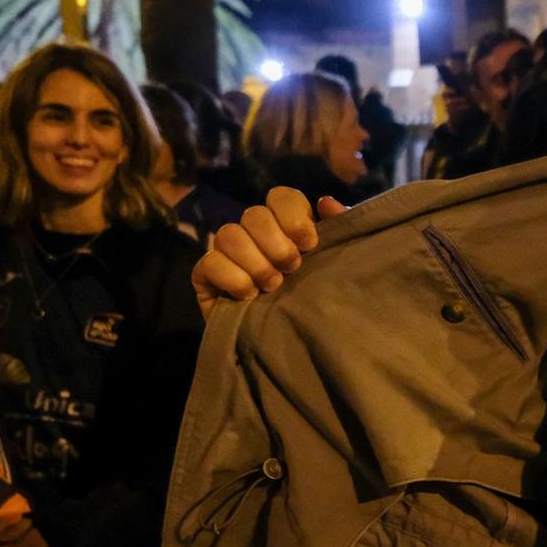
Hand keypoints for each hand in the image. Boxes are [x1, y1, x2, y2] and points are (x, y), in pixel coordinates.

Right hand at [191, 186, 348, 319]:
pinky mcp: (206, 276)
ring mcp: (227, 253)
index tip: (310, 244)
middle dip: (276, 243)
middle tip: (292, 269)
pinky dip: (232, 277)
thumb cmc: (316, 304)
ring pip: (228, 233)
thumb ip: (340, 231)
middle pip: (254, 214)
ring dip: (256, 262)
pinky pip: (209, 261)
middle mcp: (254, 235)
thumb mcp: (336, 267)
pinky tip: (249, 295)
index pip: (281, 197)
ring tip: (273, 286)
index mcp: (285, 226)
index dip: (293, 215)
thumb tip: (326, 203)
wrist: (292, 350)